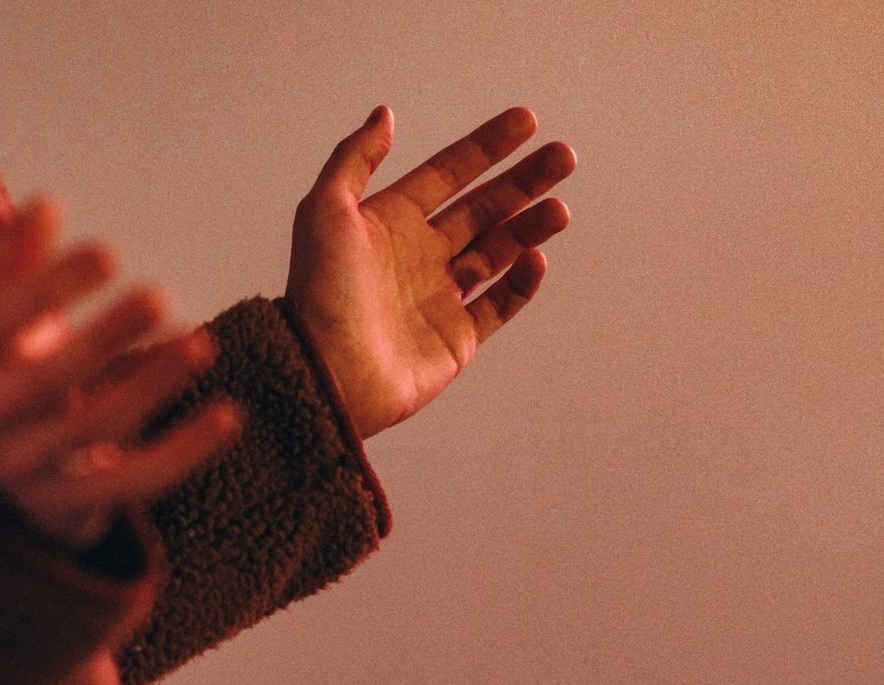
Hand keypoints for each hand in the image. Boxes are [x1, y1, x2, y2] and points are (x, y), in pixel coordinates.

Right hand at [0, 200, 239, 547]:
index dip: (51, 286)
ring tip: (200, 342)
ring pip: (93, 429)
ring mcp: (27, 468)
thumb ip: (16, 261)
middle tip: (157, 295)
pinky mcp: (71, 507)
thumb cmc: (6, 371)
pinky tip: (228, 415)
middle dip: (103, 338)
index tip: (110, 252)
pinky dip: (183, 450)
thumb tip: (45, 205)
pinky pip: (134, 480)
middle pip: (46, 380)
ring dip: (148, 385)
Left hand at [286, 106, 575, 438]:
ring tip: (559, 209)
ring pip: (498, 251)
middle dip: (524, 181)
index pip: (449, 173)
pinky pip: (499, 304)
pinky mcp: (456, 338)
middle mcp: (419, 255)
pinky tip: (536, 258)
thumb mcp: (325, 211)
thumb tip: (385, 114)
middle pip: (483, 208)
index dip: (486, 147)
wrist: (326, 372)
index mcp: (390, 222)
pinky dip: (521, 283)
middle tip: (563, 156)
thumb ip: (355, 158)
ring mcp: (440, 297)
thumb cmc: (320, 292)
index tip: (526, 121)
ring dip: (530, 227)